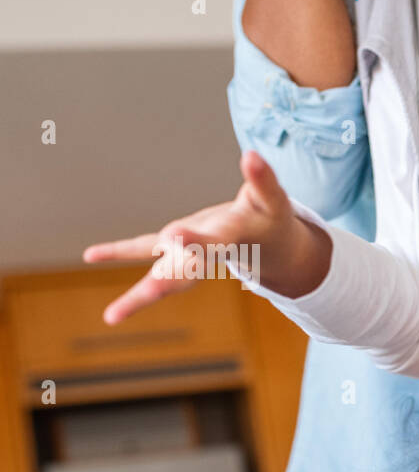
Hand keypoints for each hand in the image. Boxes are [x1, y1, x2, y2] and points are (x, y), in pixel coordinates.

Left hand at [84, 151, 329, 324]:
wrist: (271, 245)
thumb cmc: (271, 219)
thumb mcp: (273, 200)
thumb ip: (263, 180)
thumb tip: (251, 155)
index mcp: (233, 240)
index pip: (214, 241)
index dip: (195, 239)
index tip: (172, 236)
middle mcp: (208, 255)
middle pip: (187, 274)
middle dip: (167, 283)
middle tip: (147, 293)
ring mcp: (191, 256)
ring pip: (166, 277)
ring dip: (141, 296)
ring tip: (112, 316)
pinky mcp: (178, 248)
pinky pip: (146, 252)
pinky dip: (121, 251)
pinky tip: (92, 254)